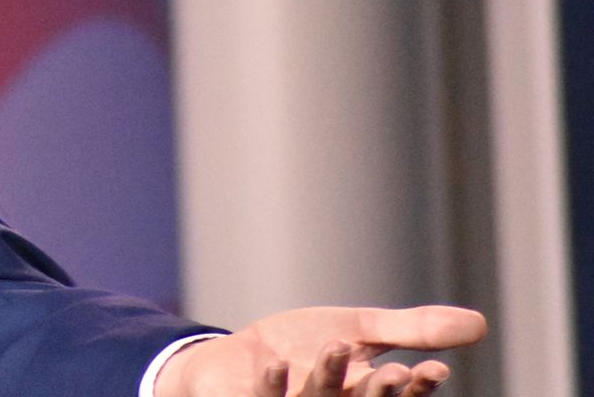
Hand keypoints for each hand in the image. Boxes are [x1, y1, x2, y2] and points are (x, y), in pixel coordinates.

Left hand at [155, 305, 487, 396]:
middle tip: (398, 372)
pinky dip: (274, 383)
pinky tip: (277, 362)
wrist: (234, 360)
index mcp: (362, 394)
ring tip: (340, 346)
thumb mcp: (360, 331)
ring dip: (331, 379)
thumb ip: (413, 329)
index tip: (437, 370)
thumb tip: (480, 325)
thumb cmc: (300, 346)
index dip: (419, 387)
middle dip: (383, 391)